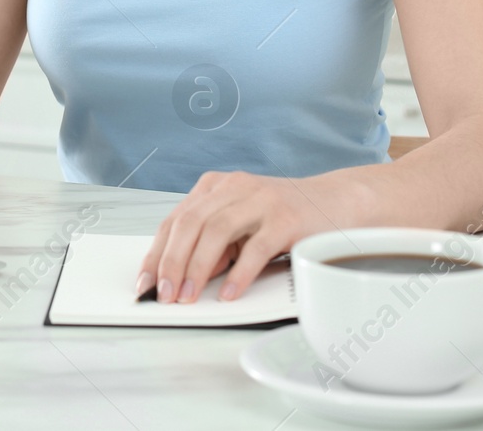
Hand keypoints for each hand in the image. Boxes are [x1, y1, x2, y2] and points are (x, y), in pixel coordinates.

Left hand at [135, 170, 324, 303]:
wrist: (338, 200)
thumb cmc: (284, 215)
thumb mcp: (241, 225)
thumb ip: (213, 244)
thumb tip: (182, 277)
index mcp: (216, 186)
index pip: (175, 220)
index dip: (156, 253)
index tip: (144, 283)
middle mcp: (235, 187)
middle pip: (190, 223)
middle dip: (171, 262)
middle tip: (164, 295)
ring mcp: (261, 200)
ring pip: (217, 231)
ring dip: (197, 268)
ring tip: (188, 296)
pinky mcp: (286, 218)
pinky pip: (256, 247)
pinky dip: (239, 273)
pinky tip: (229, 293)